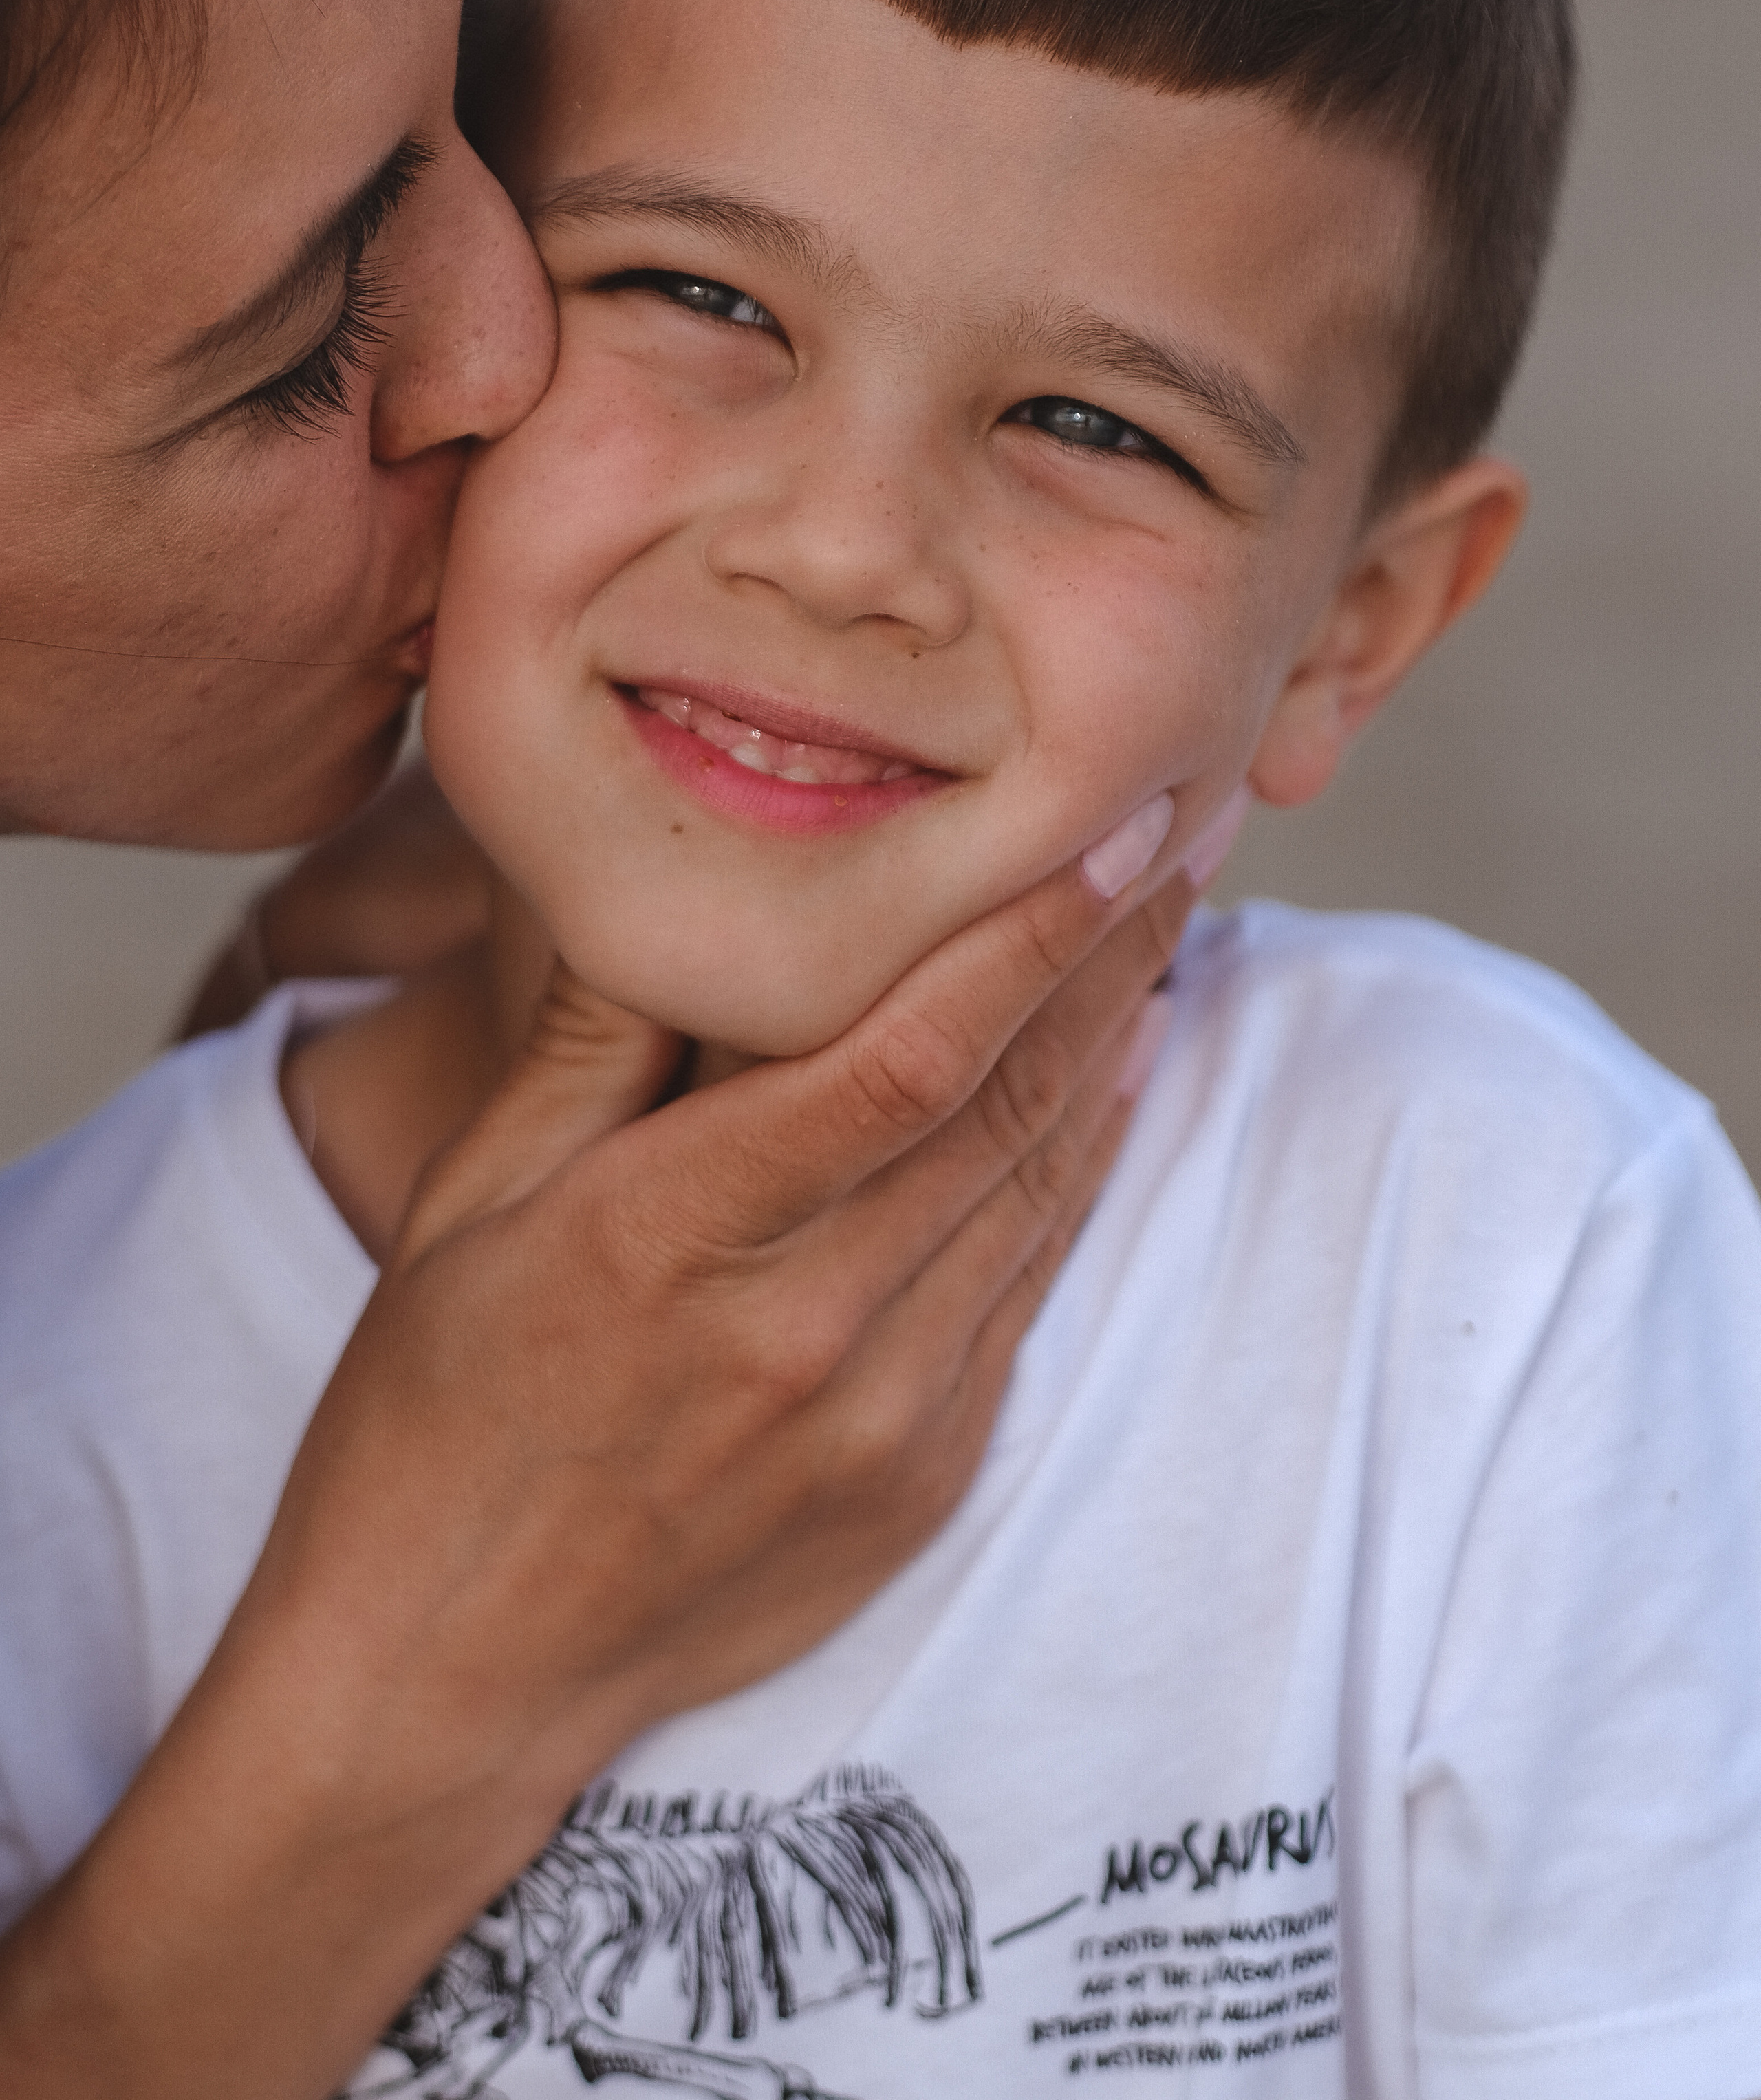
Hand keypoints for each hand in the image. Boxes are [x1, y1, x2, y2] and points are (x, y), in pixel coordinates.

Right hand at [0, 792, 1239, 2099]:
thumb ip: (593, 1035)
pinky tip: (1109, 1092)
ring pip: (1039, 1196)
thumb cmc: (437, 1411)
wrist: (452, 1669)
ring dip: (1115, 1056)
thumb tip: (680, 880)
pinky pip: (1027, 1298)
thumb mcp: (475, 1199)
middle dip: (1109, 960)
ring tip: (1167, 933)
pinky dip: (1076, 1179)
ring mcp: (879, 1422)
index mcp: (674, 1239)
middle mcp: (802, 1333)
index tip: (1113, 830)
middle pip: (1006, 1111)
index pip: (902, 1058)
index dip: (1024, 939)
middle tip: (1181, 839)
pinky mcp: (921, 1483)